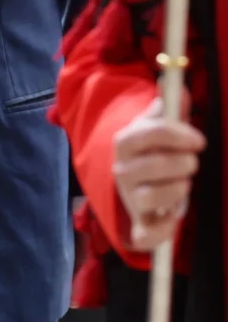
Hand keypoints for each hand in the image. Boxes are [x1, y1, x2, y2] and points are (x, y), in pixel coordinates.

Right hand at [113, 96, 205, 251]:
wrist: (133, 181)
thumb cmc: (153, 149)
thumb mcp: (158, 125)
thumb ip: (171, 106)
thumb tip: (177, 85)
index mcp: (126, 142)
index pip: (148, 134)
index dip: (176, 135)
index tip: (199, 140)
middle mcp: (122, 170)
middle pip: (154, 166)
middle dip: (183, 164)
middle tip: (192, 163)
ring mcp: (128, 198)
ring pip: (152, 197)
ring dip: (177, 190)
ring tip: (184, 184)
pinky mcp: (138, 225)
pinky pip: (147, 236)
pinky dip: (164, 231)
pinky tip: (173, 218)